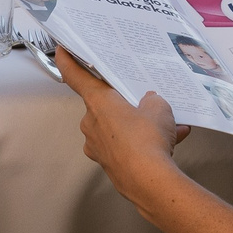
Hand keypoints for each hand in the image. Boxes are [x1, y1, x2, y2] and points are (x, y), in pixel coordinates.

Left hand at [53, 46, 190, 198]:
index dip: (68, 61)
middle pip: (104, 105)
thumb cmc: (147, 142)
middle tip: (145, 101)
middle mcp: (92, 124)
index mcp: (98, 103)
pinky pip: (126, 147)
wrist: (151, 182)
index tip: (62, 50)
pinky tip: (169, 142)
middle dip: (125, 104)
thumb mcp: (159, 107)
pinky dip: (144, 145)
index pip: (76, 76)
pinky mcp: (110, 164)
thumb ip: (152, 100)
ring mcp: (98, 146)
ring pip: (118, 128)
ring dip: (140, 126)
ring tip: (169, 126)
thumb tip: (150, 103)